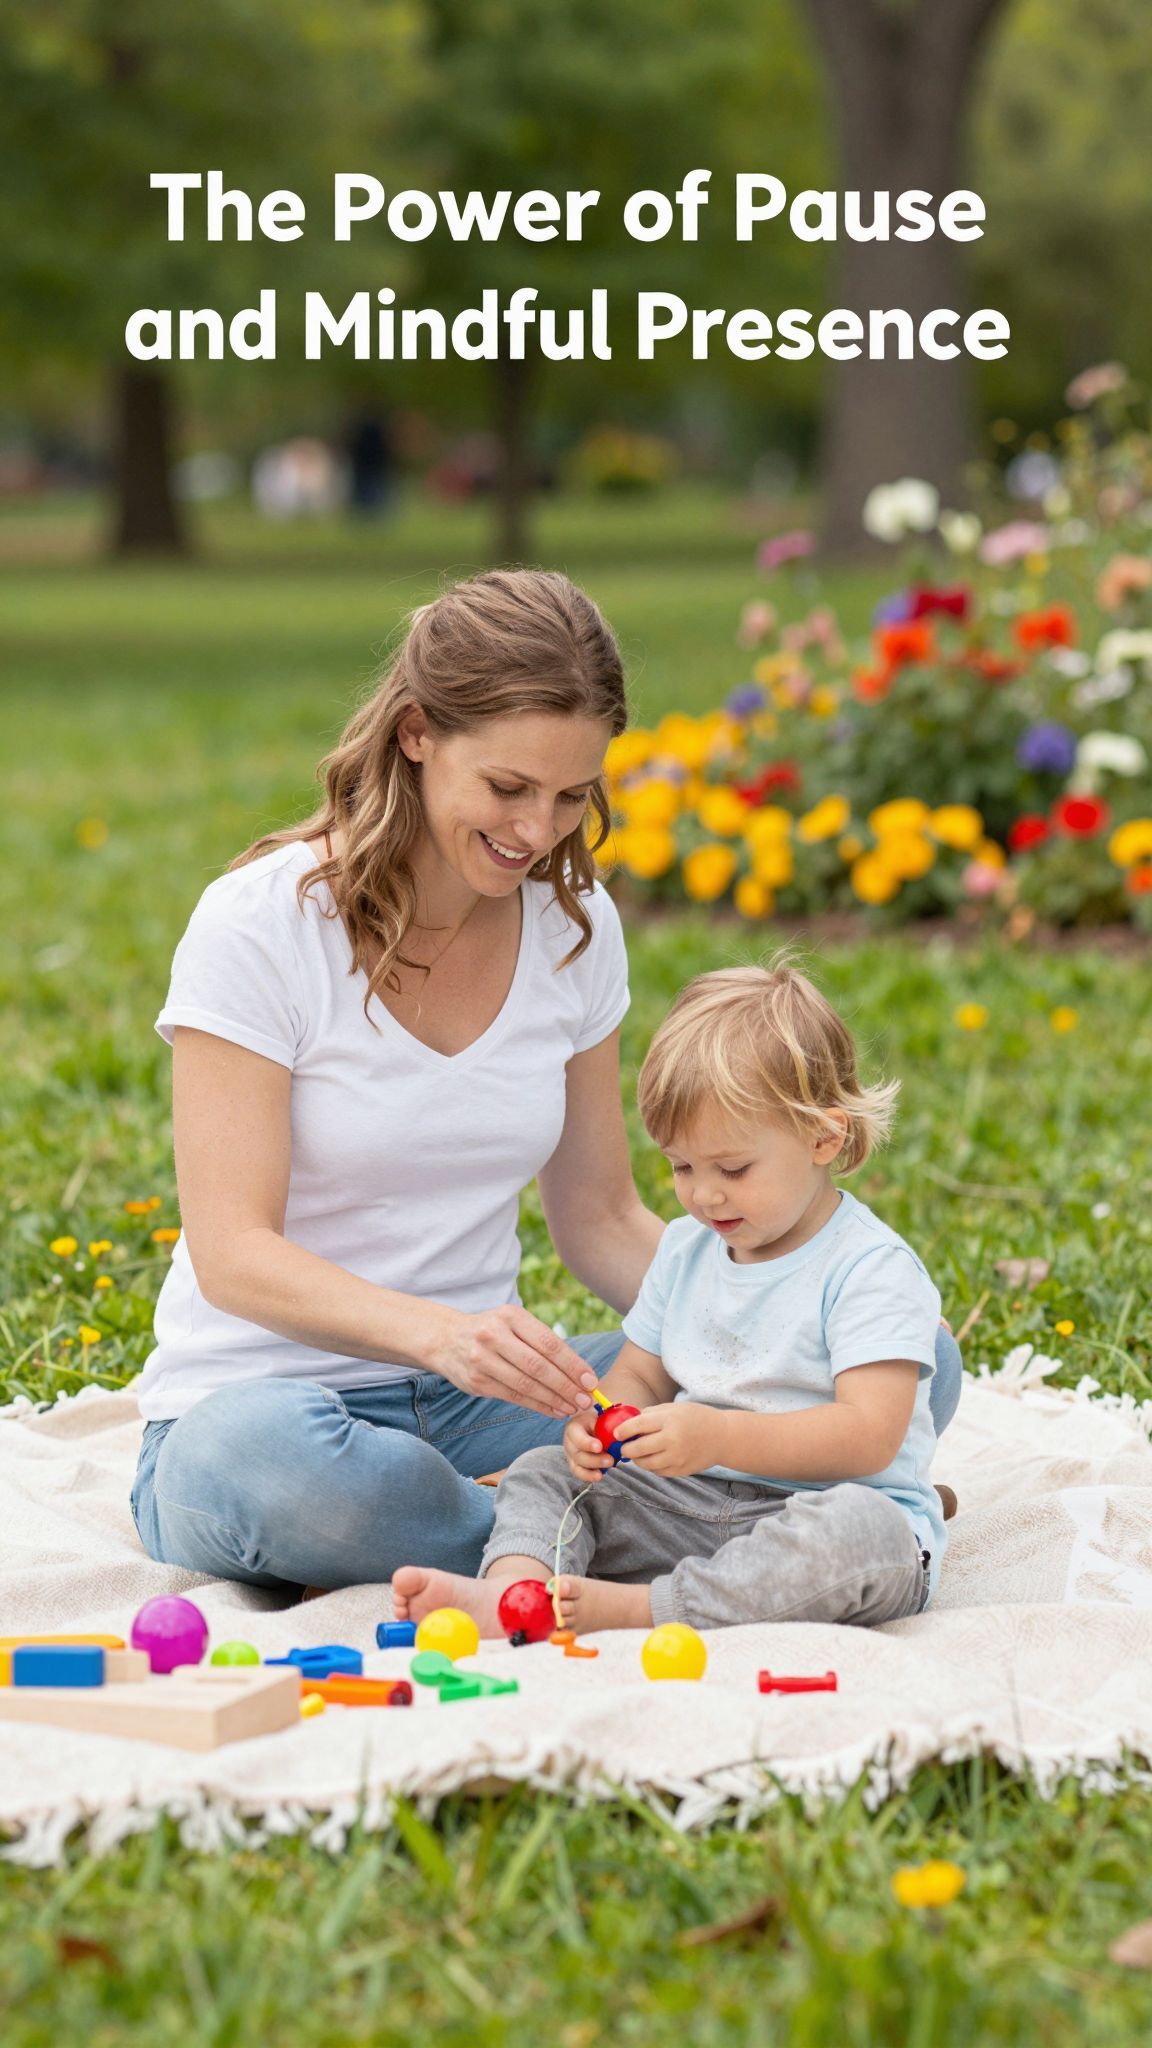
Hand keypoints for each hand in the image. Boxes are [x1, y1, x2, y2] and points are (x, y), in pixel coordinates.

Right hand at [426, 1304, 598, 1417]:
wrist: (446, 1339)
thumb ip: (541, 1341)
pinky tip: (553, 1410)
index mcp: (510, 1316)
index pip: (549, 1343)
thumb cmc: (492, 1331)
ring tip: (572, 1407)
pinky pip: (513, 1396)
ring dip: (554, 1399)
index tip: (590, 1380)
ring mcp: (482, 1360)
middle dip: (566, 1386)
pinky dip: (538, 1405)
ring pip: (526, 1385)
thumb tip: (580, 1371)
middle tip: (585, 1400)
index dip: (573, 1364)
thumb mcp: (513, 1323)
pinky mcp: (476, 1382)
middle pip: (539, 1366)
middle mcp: (494, 1335)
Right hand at [564, 1408, 609, 1481]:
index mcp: (573, 1428)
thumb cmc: (594, 1422)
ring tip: (608, 1467)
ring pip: (578, 1467)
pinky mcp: (575, 1465)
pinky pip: (580, 1473)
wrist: (588, 1426)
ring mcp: (571, 1456)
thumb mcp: (598, 1419)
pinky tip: (599, 1475)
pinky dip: (589, 1476)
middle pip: (578, 1455)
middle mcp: (569, 1443)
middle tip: (610, 1460)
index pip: (577, 1437)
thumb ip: (605, 1426)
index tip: (599, 1447)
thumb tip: (619, 1432)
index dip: (587, 1443)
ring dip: (593, 1470)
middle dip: (595, 1460)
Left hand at [611, 1401, 720, 1477]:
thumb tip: (627, 1422)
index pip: (638, 1426)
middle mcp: (672, 1440)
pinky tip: (653, 1458)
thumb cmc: (696, 1417)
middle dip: (626, 1448)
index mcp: (670, 1420)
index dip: (623, 1430)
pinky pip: (657, 1471)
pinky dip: (651, 1466)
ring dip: (637, 1459)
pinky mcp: (680, 1470)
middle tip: (624, 1446)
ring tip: (637, 1453)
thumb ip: (651, 1414)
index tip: (616, 1434)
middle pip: (638, 1449)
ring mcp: (677, 1458)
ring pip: (645, 1464)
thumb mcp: (674, 1408)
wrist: (722, 1437)